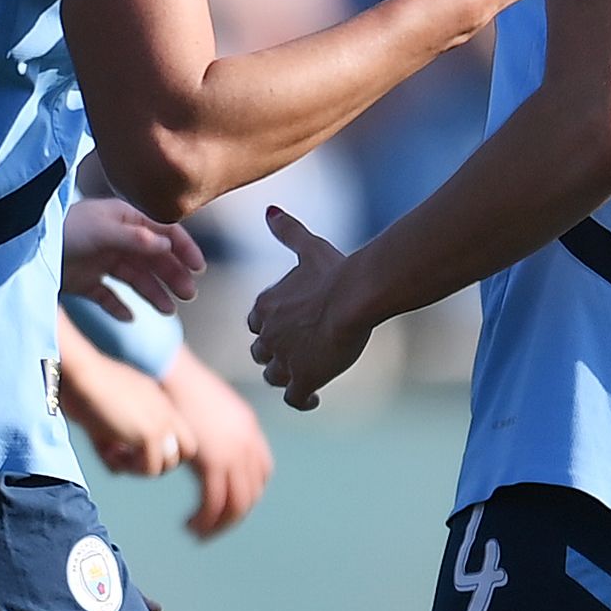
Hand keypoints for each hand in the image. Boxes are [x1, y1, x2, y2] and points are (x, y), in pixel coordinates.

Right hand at [60, 345, 194, 476]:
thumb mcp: (104, 413)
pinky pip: (150, 468)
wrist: (78, 373)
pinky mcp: (150, 435)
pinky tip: (108, 452)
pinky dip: (129, 468)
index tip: (130, 449)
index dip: (160, 449)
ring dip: (141, 467)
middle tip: (128, 458)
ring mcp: (160, 422)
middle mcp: (164, 409)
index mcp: (155, 398)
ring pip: (167, 464)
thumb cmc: (80, 386)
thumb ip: (116, 439)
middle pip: (184, 451)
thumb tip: (118, 468)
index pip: (178, 433)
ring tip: (114, 456)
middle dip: (157, 461)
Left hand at [62, 195, 204, 317]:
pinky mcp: (85, 282)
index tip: (199, 267)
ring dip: (153, 293)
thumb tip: (167, 242)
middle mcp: (115, 239)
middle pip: (153, 258)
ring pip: (135, 279)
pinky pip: (108, 297)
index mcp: (122, 219)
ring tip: (167, 311)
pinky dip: (119, 308)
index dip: (182, 247)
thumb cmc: (63, 230)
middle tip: (188, 294)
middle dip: (172, 274)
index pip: (162, 231)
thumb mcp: (101, 230)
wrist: (24, 249)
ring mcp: (100, 261)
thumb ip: (134, 237)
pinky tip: (130, 317)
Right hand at [162, 349, 272, 537]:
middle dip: (234, 516)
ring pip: (236, 504)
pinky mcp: (213, 462)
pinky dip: (205, 520)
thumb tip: (208, 440)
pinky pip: (214, 503)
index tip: (231, 502)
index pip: (263, 471)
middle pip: (252, 492)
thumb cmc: (178, 383)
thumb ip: (215, 426)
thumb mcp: (208, 405)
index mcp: (248, 428)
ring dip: (219, 524)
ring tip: (199, 532)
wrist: (169, 372)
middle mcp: (247, 442)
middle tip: (214, 528)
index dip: (250, 491)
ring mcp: (233, 453)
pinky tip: (191, 525)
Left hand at [245, 206, 373, 410]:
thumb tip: (270, 209)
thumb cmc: (335, 270)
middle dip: (275, 354)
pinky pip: (293, 398)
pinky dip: (301, 400)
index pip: (256, 323)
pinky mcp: (303, 378)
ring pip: (273, 376)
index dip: (269, 327)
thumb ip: (288, 231)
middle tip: (297, 354)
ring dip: (286, 376)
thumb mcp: (308, 247)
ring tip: (305, 375)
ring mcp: (284, 358)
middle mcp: (269, 334)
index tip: (286, 328)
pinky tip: (314, 398)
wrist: (355, 296)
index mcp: (266, 305)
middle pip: (261, 352)